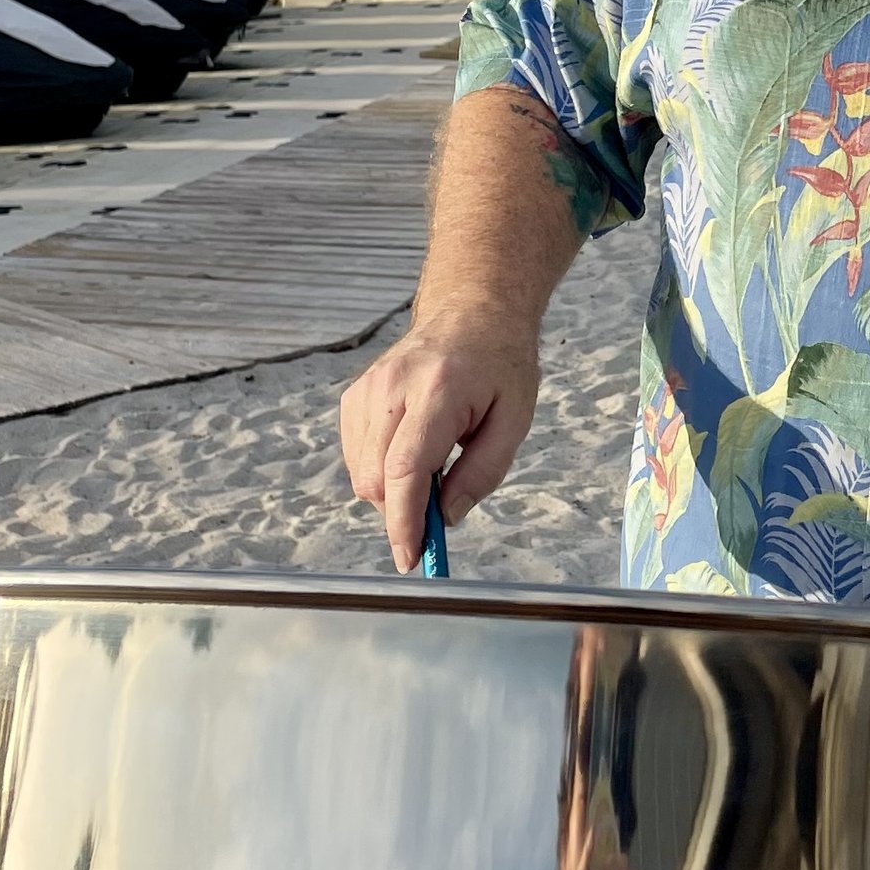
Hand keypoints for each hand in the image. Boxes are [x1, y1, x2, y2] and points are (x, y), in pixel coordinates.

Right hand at [340, 303, 540, 569]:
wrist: (472, 311)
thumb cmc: (501, 364)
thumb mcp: (515, 419)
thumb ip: (483, 472)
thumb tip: (448, 516)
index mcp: (438, 392)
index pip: (406, 470)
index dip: (404, 523)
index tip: (411, 558)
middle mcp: (392, 387)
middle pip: (376, 477)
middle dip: (402, 513)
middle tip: (438, 517)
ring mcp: (367, 388)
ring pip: (361, 471)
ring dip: (391, 493)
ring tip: (434, 470)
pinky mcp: (355, 393)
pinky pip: (356, 454)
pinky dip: (379, 471)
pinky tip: (411, 455)